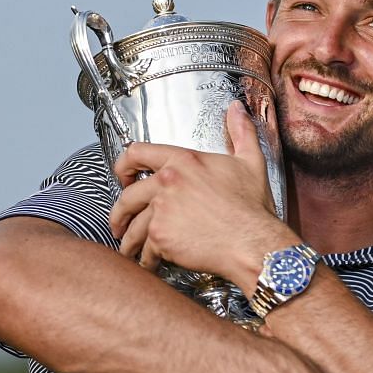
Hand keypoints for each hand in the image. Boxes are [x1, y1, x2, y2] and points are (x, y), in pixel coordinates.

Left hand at [109, 106, 291, 284]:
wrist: (252, 242)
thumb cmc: (252, 208)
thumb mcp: (251, 162)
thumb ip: (241, 133)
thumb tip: (237, 110)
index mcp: (183, 161)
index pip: (137, 152)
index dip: (124, 165)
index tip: (122, 176)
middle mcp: (166, 183)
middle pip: (127, 196)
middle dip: (119, 212)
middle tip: (119, 222)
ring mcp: (161, 211)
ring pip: (133, 226)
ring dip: (128, 240)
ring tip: (129, 249)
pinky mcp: (161, 237)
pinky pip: (145, 249)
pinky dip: (146, 259)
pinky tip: (149, 263)